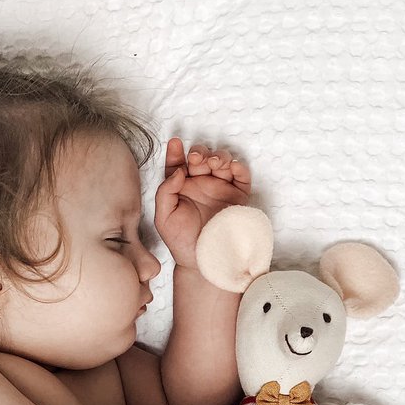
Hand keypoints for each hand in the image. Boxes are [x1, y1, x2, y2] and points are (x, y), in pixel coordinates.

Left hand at [154, 137, 251, 268]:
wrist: (203, 261)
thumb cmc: (181, 242)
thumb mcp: (163, 218)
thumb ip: (165, 192)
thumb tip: (178, 172)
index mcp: (181, 187)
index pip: (178, 164)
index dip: (176, 152)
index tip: (175, 144)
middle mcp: (201, 185)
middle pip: (202, 158)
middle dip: (200, 152)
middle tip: (196, 160)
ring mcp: (220, 189)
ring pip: (222, 162)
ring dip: (218, 156)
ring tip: (213, 163)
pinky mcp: (237, 197)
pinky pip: (242, 177)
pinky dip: (239, 168)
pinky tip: (232, 167)